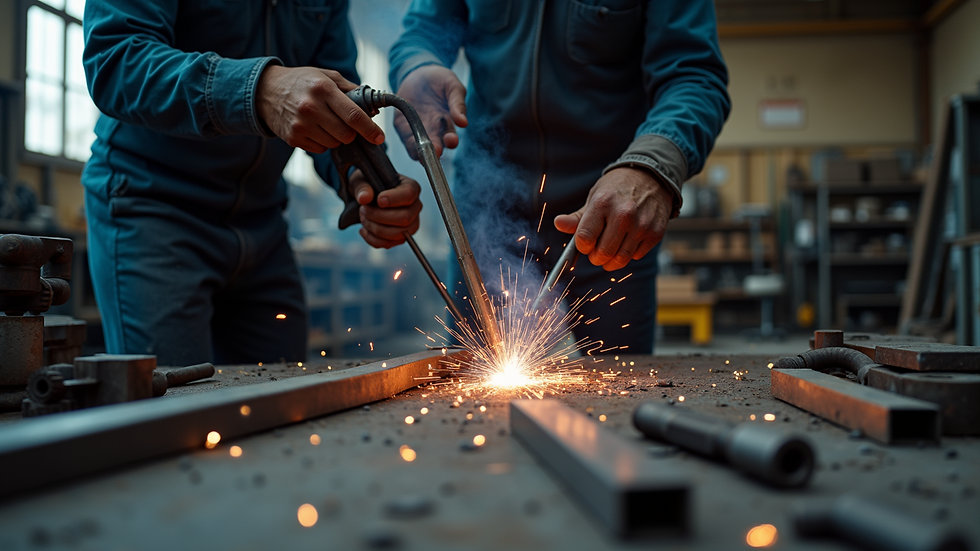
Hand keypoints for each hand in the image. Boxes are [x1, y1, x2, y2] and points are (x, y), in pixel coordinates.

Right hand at [256, 65, 383, 152]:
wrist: (265, 91)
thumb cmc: (301, 82)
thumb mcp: (326, 75)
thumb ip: (350, 89)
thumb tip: (373, 108)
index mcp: (323, 88)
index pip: (353, 114)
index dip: (369, 129)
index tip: (379, 137)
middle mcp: (311, 107)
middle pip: (346, 134)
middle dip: (352, 132)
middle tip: (345, 123)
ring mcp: (300, 124)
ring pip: (334, 143)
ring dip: (337, 137)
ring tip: (326, 122)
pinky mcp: (292, 138)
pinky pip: (320, 149)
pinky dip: (323, 142)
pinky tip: (314, 128)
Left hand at [349, 170, 422, 248]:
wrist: (368, 198)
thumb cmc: (368, 185)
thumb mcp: (361, 180)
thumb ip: (362, 187)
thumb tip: (364, 198)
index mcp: (410, 187)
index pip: (408, 194)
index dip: (393, 199)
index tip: (379, 200)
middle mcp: (415, 206)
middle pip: (404, 218)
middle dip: (379, 216)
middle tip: (363, 209)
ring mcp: (410, 224)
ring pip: (397, 234)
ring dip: (375, 228)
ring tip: (363, 218)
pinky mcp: (401, 237)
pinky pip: (388, 244)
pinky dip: (372, 239)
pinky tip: (363, 230)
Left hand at [393, 65, 466, 158]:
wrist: (417, 72)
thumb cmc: (439, 79)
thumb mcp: (452, 86)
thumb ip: (458, 103)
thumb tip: (463, 122)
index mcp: (447, 122)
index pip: (450, 138)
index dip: (451, 141)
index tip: (452, 140)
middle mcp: (433, 130)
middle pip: (436, 147)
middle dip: (436, 151)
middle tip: (437, 150)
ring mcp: (417, 130)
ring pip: (420, 148)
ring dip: (422, 152)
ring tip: (423, 153)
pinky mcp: (403, 126)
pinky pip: (406, 139)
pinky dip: (408, 144)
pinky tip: (411, 144)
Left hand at [553, 167, 671, 270]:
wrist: (652, 177)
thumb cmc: (618, 189)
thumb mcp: (595, 197)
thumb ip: (576, 217)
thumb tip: (558, 223)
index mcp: (603, 203)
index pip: (585, 239)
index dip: (582, 246)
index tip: (585, 243)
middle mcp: (623, 214)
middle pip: (602, 253)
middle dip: (595, 257)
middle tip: (597, 249)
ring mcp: (641, 225)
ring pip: (620, 260)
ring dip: (611, 260)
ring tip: (609, 249)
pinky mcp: (655, 233)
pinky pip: (636, 256)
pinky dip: (629, 254)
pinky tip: (627, 241)